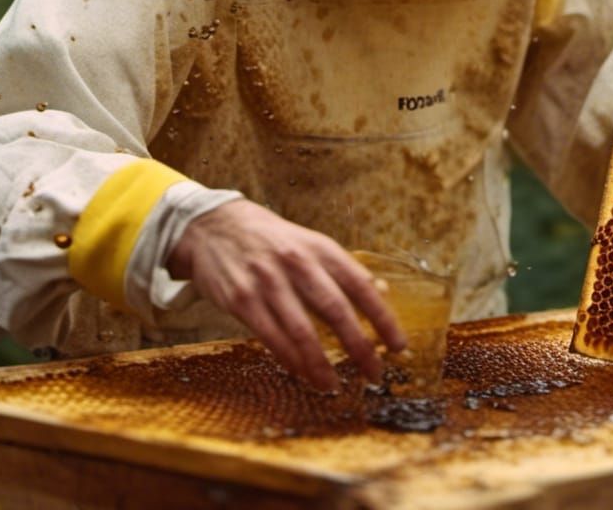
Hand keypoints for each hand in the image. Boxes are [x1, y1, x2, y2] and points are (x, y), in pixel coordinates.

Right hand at [166, 199, 406, 389]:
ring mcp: (267, 281)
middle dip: (359, 346)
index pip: (360, 284)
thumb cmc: (271, 239)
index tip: (399, 345)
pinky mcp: (241, 299)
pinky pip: (271, 337)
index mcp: (319, 247)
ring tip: (335, 385)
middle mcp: (296, 262)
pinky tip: (302, 373)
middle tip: (374, 373)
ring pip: (302, 331)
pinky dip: (290, 360)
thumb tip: (382, 293)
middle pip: (335, 310)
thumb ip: (341, 270)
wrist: (214, 226)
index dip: (383, 317)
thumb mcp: (309, 243)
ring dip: (322, 364)